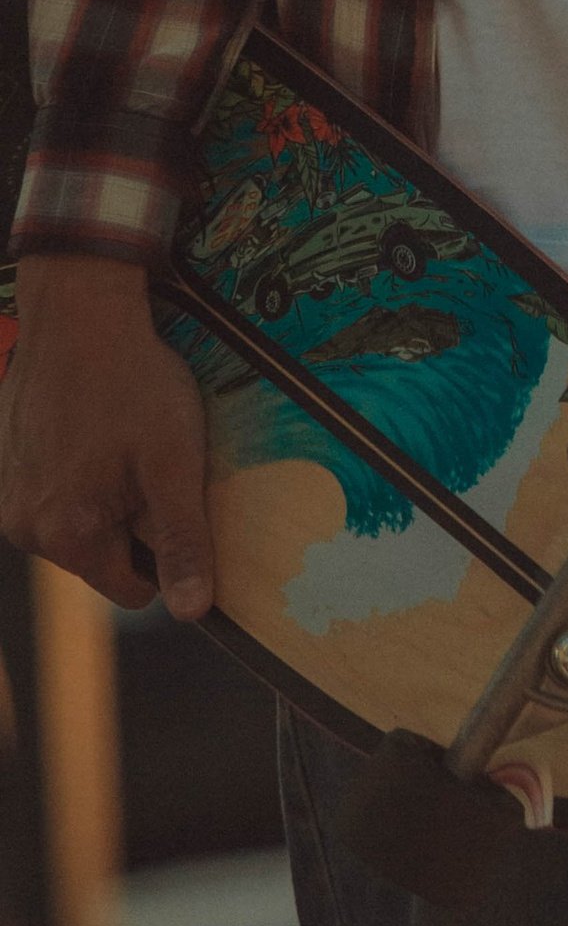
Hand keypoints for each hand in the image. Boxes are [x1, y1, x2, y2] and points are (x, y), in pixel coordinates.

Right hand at [0, 256, 212, 615]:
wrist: (79, 314)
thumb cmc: (133, 383)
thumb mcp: (175, 462)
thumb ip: (183, 540)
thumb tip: (191, 611)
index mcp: (66, 535)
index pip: (129, 588)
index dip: (163, 553)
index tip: (174, 503)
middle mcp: (24, 528)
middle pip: (99, 554)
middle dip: (131, 519)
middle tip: (147, 460)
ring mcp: (8, 496)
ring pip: (77, 522)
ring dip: (104, 494)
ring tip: (119, 439)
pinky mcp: (5, 465)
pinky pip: (53, 492)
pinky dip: (77, 471)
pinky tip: (93, 427)